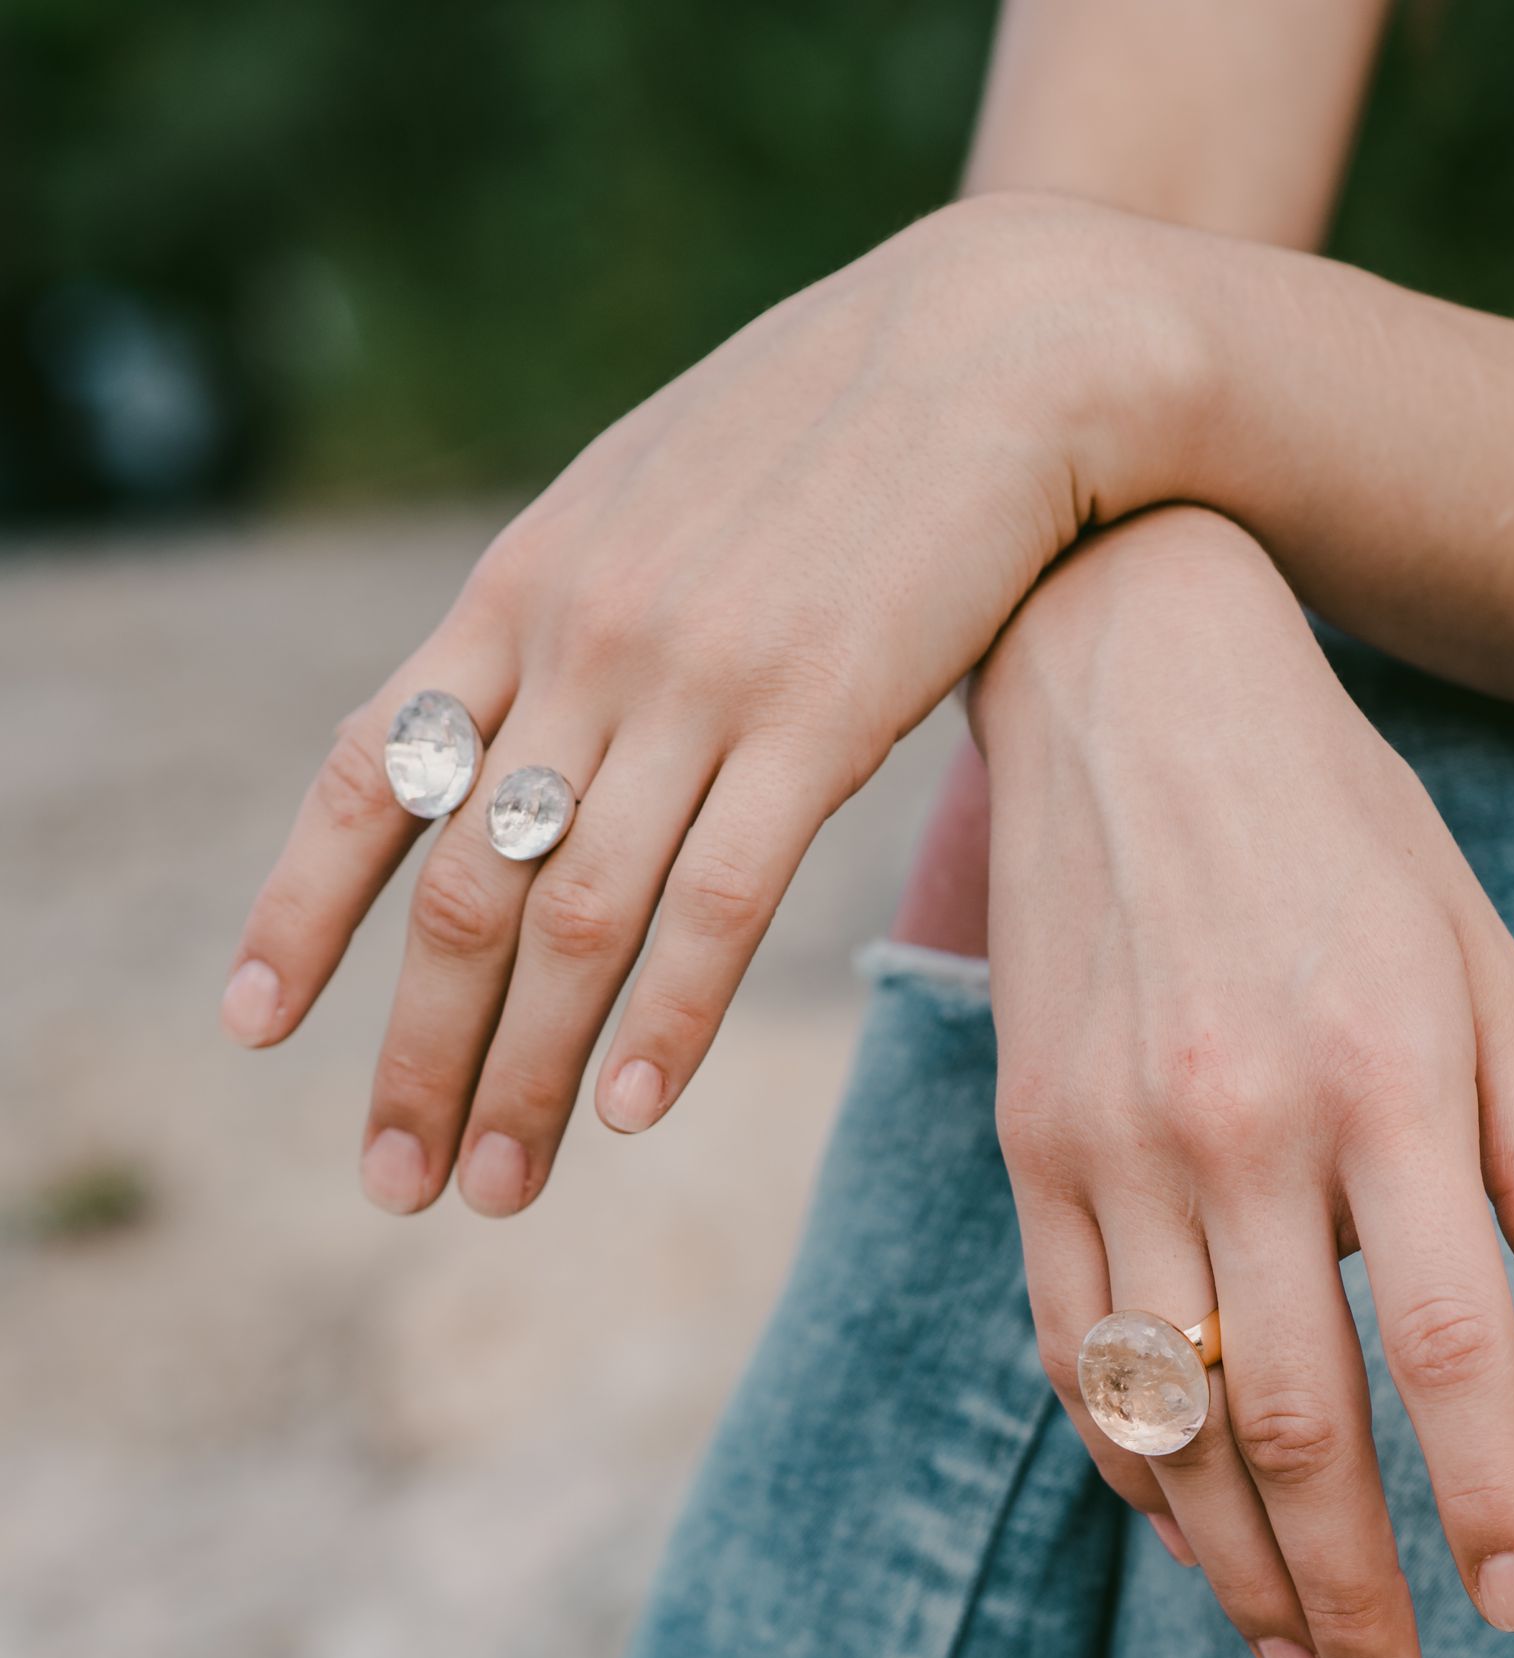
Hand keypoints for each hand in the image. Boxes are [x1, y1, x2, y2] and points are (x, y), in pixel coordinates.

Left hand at [221, 195, 1198, 1213]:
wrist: (994, 349)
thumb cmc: (826, 429)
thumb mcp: (648, 497)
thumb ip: (569, 612)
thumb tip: (521, 738)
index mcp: (524, 587)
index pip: (372, 773)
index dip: (299, 908)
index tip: (256, 1025)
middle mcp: (583, 643)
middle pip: (459, 887)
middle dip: (414, 1053)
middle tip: (392, 1183)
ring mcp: (697, 681)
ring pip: (575, 917)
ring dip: (525, 1072)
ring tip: (497, 1189)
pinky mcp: (823, 716)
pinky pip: (719, 898)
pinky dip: (666, 1018)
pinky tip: (634, 1109)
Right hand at [970, 507, 1513, 1657]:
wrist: (1122, 686)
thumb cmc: (1331, 815)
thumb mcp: (1476, 949)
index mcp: (1379, 1067)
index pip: (1448, 1344)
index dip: (1486, 1500)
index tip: (1509, 1609)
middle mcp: (1232, 1121)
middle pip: (1292, 1417)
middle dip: (1348, 1587)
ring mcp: (1106, 1137)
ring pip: (1163, 1410)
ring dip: (1228, 1562)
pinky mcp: (1025, 1140)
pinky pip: (1066, 1343)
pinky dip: (1127, 1459)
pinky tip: (1176, 1523)